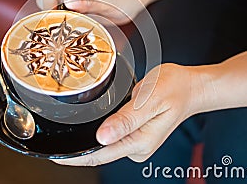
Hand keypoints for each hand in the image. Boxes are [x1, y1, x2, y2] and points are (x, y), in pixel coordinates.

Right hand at [36, 0, 149, 24]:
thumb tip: (68, 2)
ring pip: (50, 3)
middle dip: (51, 11)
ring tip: (68, 29)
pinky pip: (58, 10)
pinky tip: (71, 27)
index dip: (49, 1)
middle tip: (61, 29)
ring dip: (55, 17)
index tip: (53, 19)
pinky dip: (61, 20)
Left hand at [53, 63, 206, 165]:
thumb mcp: (150, 100)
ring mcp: (136, 142)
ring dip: (87, 140)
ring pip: (105, 144)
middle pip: (100, 152)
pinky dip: (100, 132)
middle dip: (78, 149)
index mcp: (140, 141)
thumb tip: (102, 137)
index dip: (76, 158)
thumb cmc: (174, 88)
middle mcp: (137, 146)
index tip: (56, 157)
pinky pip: (112, 136)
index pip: (101, 155)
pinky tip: (90, 125)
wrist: (190, 87)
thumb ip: (126, 120)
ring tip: (69, 130)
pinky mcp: (135, 135)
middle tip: (56, 138)